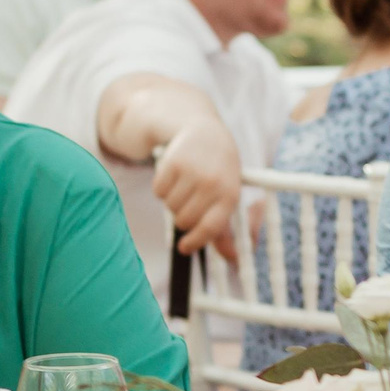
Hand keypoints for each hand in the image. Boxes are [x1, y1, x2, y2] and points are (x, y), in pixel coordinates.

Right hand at [152, 118, 243, 257]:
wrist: (204, 131)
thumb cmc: (218, 171)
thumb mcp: (228, 195)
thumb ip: (226, 228)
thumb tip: (231, 259)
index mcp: (230, 194)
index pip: (210, 228)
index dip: (195, 242)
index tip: (184, 248)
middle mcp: (212, 184)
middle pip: (185, 220)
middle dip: (182, 218)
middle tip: (188, 203)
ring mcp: (192, 172)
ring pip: (170, 207)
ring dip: (172, 201)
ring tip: (184, 186)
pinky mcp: (173, 163)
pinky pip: (158, 191)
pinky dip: (162, 188)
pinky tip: (174, 176)